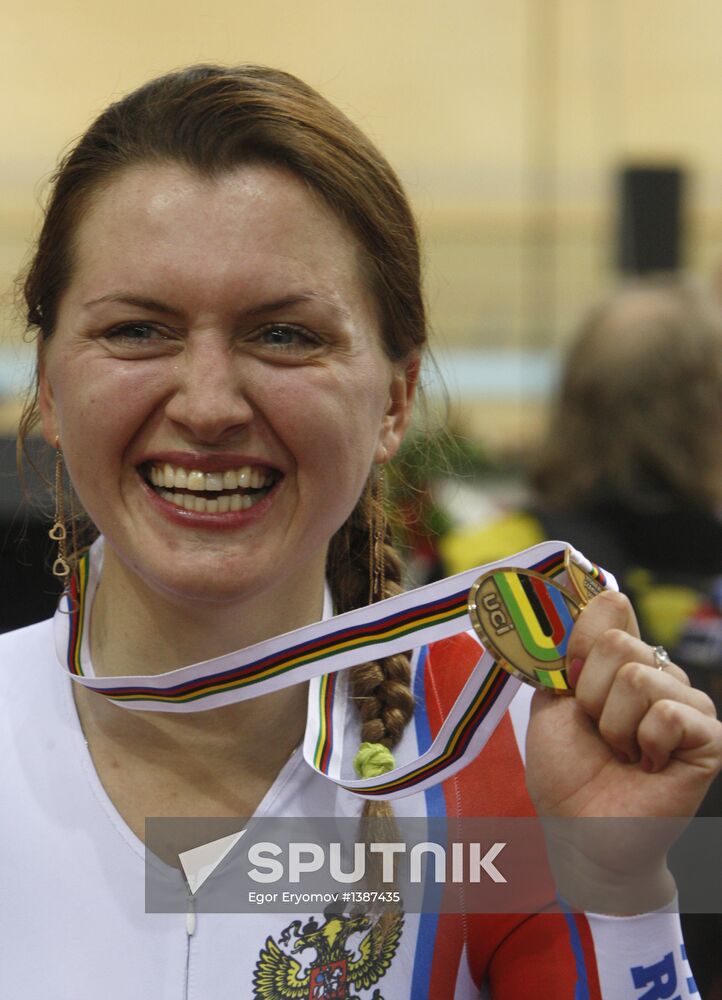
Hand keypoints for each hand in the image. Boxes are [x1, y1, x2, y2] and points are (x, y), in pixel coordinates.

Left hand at [524, 589, 721, 910]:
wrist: (580, 833)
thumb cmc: (565, 773)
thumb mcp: (552, 701)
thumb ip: (571, 650)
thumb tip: (604, 595)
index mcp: (621, 662)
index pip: (611, 609)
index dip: (581, 643)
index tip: (569, 681)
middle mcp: (660, 675)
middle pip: (620, 643)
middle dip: (591, 695)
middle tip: (597, 733)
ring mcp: (688, 705)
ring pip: (641, 678)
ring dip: (614, 725)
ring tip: (621, 753)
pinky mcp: (710, 739)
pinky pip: (669, 712)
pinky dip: (645, 742)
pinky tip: (647, 765)